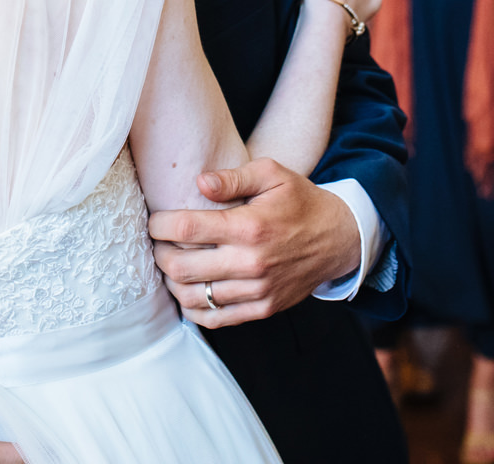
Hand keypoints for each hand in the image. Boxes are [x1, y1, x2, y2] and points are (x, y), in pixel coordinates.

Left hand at [147, 158, 361, 328]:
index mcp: (250, 227)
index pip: (187, 229)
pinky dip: (194, 308)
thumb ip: (233, 178)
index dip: (160, 225)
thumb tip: (199, 182)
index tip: (155, 220)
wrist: (339, 238)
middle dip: (160, 254)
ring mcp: (257, 291)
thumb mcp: (272, 174)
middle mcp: (251, 263)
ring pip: (194, 297)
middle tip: (159, 243)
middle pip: (182, 268)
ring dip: (173, 283)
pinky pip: (216, 319)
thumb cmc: (301, 201)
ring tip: (172, 265)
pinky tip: (189, 291)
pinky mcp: (263, 308)